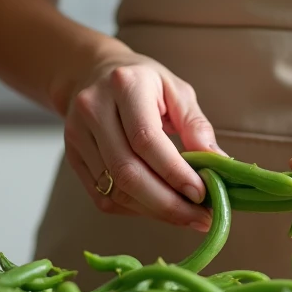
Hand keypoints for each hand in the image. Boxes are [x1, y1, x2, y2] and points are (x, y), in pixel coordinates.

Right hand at [63, 48, 219, 231]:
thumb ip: (196, 126)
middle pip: (126, 171)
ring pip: (115, 189)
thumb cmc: (144, 83)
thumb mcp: (177, 91)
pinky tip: (158, 207)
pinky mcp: (73, 158)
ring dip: (154, 210)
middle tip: (200, 217)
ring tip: (186, 215)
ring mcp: (78, 135)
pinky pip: (104, 196)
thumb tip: (218, 163)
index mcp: (125, 85)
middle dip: (167, 202)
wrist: (93, 74)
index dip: (174, 172)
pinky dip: (135, 209)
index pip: (146, 139)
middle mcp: (94, 109)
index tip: (201, 193)